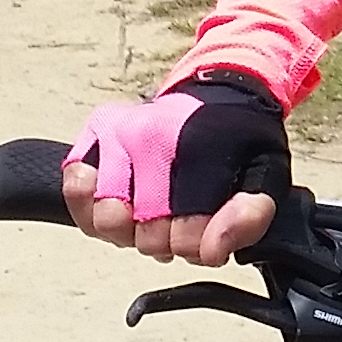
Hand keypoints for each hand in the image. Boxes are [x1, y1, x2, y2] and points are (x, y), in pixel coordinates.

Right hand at [64, 71, 292, 266]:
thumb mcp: (267, 175)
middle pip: (145, 234)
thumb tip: (214, 249)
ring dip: (130, 232)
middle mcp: (149, 136)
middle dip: (168, 243)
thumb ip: (250, 216)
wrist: (221, 92)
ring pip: (105, 220)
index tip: (210, 238)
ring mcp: (117, 133)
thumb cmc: (240, 142)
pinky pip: (74, 189)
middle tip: (183, 224)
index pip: (184, 233)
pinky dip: (90, 206)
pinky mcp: (94, 132)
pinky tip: (120, 199)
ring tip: (152, 216)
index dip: (199, 248)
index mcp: (197, 147)